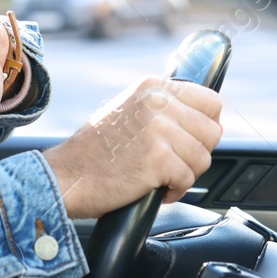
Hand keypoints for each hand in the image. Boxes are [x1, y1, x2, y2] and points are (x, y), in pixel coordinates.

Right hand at [43, 77, 222, 219]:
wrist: (65, 176)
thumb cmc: (93, 152)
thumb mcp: (127, 111)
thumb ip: (163, 110)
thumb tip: (210, 123)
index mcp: (151, 87)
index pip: (210, 100)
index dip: (206, 125)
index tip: (192, 140)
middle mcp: (157, 102)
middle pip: (211, 131)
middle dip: (196, 153)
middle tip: (172, 164)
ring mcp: (159, 129)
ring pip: (203, 157)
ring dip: (185, 174)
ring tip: (160, 177)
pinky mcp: (159, 158)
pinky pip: (188, 179)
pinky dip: (175, 190)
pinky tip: (155, 189)